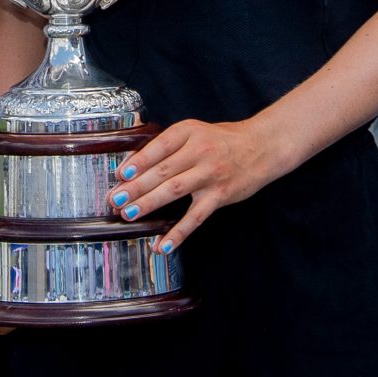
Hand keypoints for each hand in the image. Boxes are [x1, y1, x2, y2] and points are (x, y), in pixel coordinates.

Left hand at [105, 118, 290, 252]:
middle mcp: (199, 151)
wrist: (262, 147)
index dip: (138, 161)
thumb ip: (166, 143)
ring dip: (149, 203)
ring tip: (129, 214)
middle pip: (162, 170)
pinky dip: (178, 233)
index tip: (120, 174)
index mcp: (189, 132)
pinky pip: (195, 217)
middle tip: (115, 199)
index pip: (159, 146)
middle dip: (136, 186)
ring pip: (174, 190)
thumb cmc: (222, 140)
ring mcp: (210, 174)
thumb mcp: (194, 131)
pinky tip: (162, 245)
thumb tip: (132, 161)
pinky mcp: (220, 196)